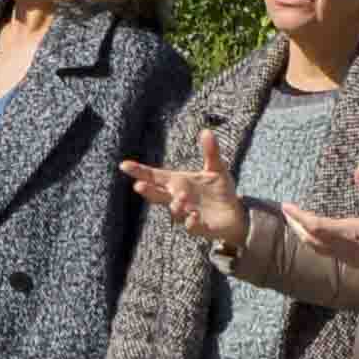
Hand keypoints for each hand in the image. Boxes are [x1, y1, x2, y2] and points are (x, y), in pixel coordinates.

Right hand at [119, 123, 249, 251]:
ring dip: (175, 204)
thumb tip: (207, 131)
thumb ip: (210, 152)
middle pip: (157, 195)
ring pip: (174, 210)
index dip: (139, 171)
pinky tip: (195, 216)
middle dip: (148, 191)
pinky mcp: (199, 227)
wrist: (234, 213)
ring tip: (182, 197)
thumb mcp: (216, 169)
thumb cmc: (220, 190)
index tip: (124, 165)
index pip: (155, 176)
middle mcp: (177, 198)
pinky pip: (191, 226)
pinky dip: (191, 222)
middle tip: (138, 185)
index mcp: (178, 182)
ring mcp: (186, 214)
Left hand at [277, 153, 358, 269]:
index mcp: (346, 232)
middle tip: (287, 213)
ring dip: (304, 235)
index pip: (313, 224)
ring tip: (297, 225)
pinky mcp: (351, 261)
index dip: (297, 215)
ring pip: (316, 247)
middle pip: (309, 238)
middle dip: (295, 225)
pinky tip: (319, 237)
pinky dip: (315, 243)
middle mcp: (341, 247)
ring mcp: (345, 256)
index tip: (286, 206)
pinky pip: (326, 252)